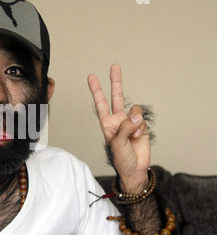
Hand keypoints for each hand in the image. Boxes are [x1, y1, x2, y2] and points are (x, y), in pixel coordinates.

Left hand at [87, 64, 149, 192]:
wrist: (135, 168)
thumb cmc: (121, 159)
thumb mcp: (117, 143)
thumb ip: (124, 128)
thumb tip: (134, 116)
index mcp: (107, 123)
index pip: (100, 103)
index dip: (96, 90)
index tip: (91, 77)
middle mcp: (118, 120)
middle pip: (117, 97)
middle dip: (116, 82)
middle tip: (114, 66)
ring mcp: (130, 122)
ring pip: (134, 110)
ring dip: (135, 122)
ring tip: (133, 134)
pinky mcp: (142, 126)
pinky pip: (142, 119)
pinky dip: (141, 128)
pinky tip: (138, 136)